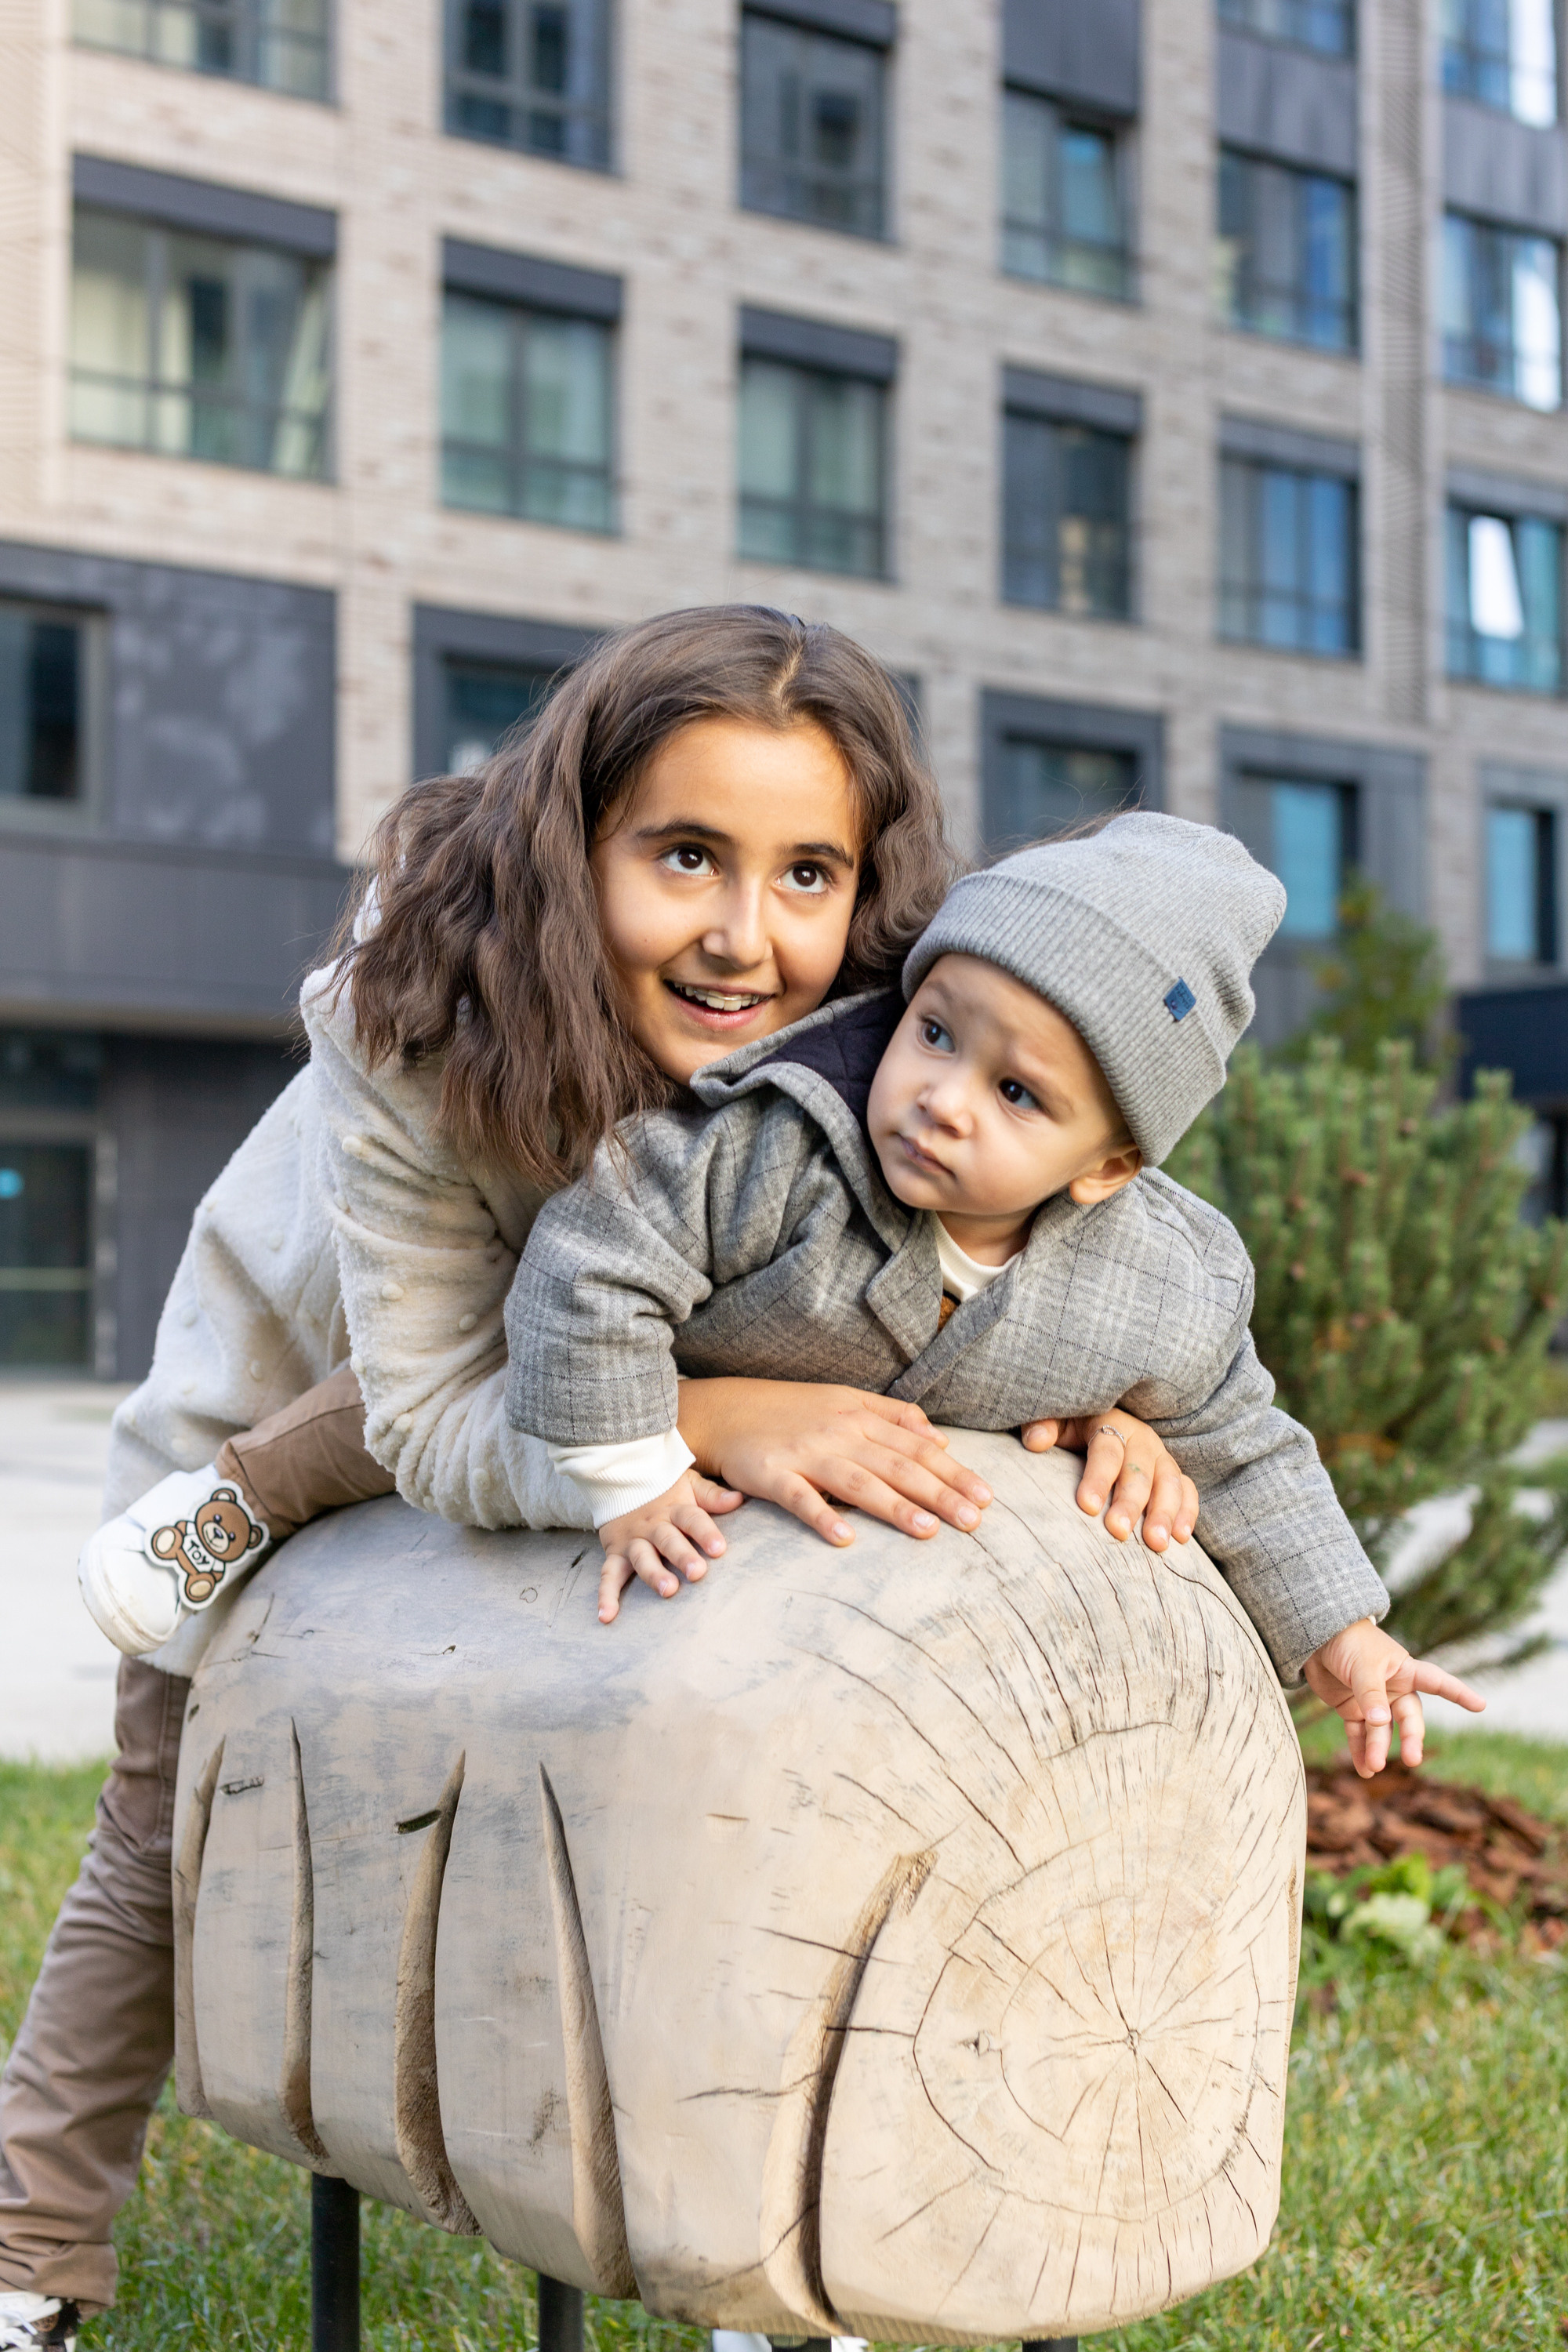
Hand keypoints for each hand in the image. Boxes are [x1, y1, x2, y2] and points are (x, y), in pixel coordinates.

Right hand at [597, 1470, 741, 1624]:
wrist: (619, 1476)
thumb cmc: (663, 1488)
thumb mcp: (688, 1484)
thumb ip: (711, 1495)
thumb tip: (738, 1498)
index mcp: (674, 1509)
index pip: (692, 1519)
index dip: (705, 1533)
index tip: (719, 1549)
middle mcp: (653, 1525)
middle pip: (668, 1540)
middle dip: (682, 1556)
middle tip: (697, 1573)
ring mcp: (632, 1540)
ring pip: (642, 1557)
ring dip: (653, 1574)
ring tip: (668, 1590)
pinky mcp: (614, 1552)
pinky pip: (608, 1575)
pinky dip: (606, 1595)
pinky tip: (608, 1615)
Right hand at [676, 1377, 992, 1547]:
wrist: (724, 1411)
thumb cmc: (790, 1411)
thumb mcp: (845, 1401)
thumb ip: (894, 1416)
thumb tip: (940, 1439)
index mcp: (860, 1416)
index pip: (917, 1447)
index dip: (953, 1472)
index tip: (986, 1497)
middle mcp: (839, 1433)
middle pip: (898, 1465)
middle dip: (940, 1493)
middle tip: (974, 1521)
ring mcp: (806, 1453)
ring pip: (859, 1481)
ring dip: (895, 1506)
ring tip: (929, 1531)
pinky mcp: (771, 1474)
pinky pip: (800, 1498)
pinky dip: (822, 1517)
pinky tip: (845, 1538)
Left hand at [1021, 1408, 1198, 1549]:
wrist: (1095, 1426)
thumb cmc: (1069, 1430)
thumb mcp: (1055, 1422)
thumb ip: (1043, 1426)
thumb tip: (1035, 1441)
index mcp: (1109, 1423)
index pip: (1106, 1450)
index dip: (1098, 1477)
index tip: (1086, 1506)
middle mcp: (1140, 1438)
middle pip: (1139, 1471)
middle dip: (1130, 1503)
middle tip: (1118, 1532)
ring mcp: (1160, 1456)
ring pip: (1169, 1483)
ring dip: (1165, 1513)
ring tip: (1156, 1544)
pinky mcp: (1172, 1474)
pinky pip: (1187, 1491)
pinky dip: (1188, 1512)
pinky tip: (1181, 1538)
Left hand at [1303, 1619, 1485, 1776]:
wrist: (1314, 1637)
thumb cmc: (1347, 1642)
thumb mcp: (1363, 1666)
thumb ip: (1372, 1694)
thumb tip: (1381, 1722)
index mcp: (1404, 1670)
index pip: (1437, 1681)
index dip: (1458, 1693)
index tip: (1481, 1705)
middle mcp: (1393, 1688)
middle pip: (1408, 1717)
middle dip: (1410, 1738)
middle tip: (1411, 1760)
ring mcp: (1372, 1701)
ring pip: (1381, 1730)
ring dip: (1378, 1748)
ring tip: (1374, 1767)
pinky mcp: (1351, 1709)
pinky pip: (1359, 1734)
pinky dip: (1360, 1751)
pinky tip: (1364, 1770)